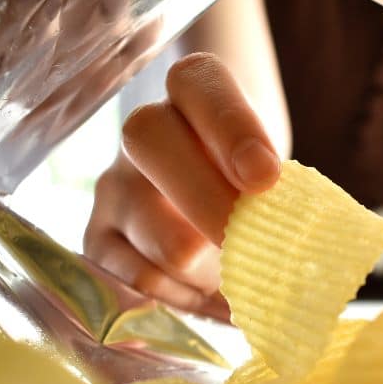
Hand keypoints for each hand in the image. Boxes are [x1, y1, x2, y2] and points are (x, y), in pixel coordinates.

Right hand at [84, 53, 280, 320]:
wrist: (211, 205)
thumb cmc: (254, 182)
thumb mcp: (270, 171)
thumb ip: (277, 194)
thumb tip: (285, 252)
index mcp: (193, 93)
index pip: (197, 83)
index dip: (231, 128)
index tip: (265, 175)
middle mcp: (142, 131)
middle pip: (155, 147)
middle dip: (217, 211)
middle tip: (260, 249)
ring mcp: (113, 186)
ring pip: (165, 240)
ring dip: (215, 272)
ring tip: (239, 277)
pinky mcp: (97, 240)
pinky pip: (146, 281)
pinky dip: (190, 299)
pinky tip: (213, 298)